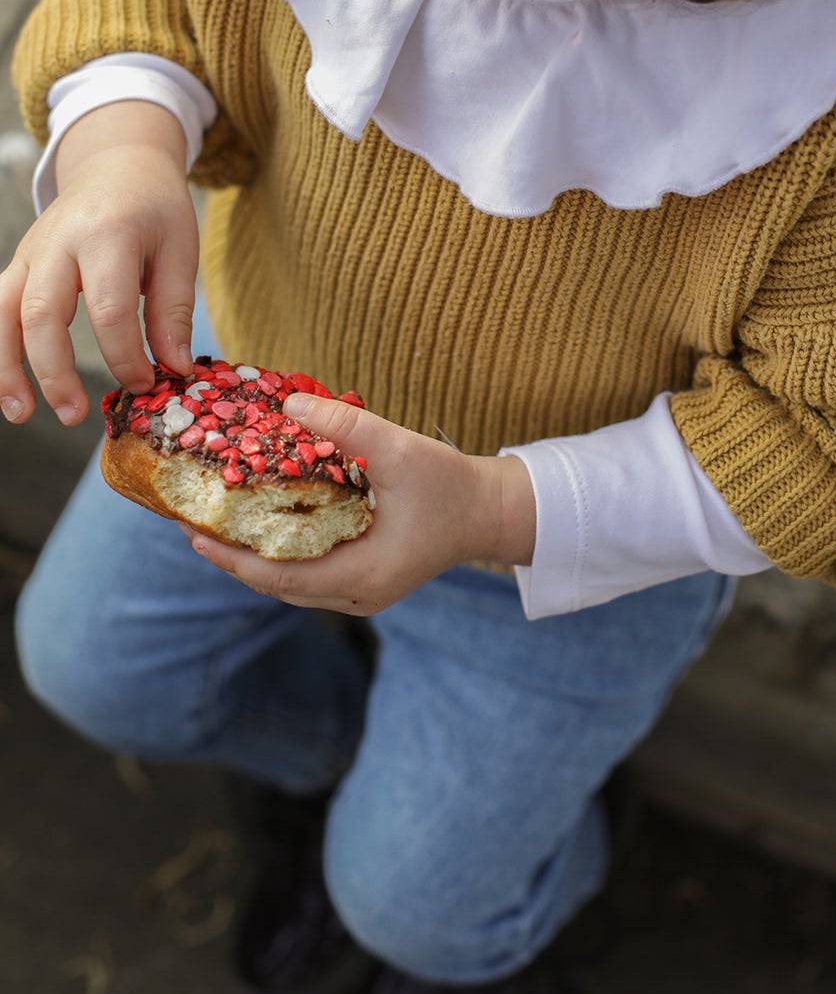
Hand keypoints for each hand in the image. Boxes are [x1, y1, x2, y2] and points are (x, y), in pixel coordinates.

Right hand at [0, 103, 196, 425]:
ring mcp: (31, 250)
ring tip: (22, 413)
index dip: (126, 355)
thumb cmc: (155, 209)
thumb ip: (174, 311)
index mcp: (108, 232)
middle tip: (77, 414)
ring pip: (5, 312)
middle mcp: (59, 240)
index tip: (146, 384)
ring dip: (8, 367)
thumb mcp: (180, 249)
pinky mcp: (19, 263)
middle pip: (43, 312)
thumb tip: (175, 369)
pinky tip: (8, 389)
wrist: (119, 164)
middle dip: (56, 370)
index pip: (109, 307)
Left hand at [182, 392, 536, 614]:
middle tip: (187, 518)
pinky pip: (306, 570)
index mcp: (361, 574)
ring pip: (288, 580)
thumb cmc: (451, 484)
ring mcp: (358, 590)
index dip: (229, 556)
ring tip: (213, 520)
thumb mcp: (400, 448)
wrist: (490, 511)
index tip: (191, 531)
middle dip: (229, 553)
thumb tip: (290, 401)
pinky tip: (259, 522)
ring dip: (250, 553)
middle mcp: (354, 593)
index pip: (277, 576)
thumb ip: (346, 425)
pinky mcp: (362, 577)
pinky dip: (277, 549)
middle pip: (274, 582)